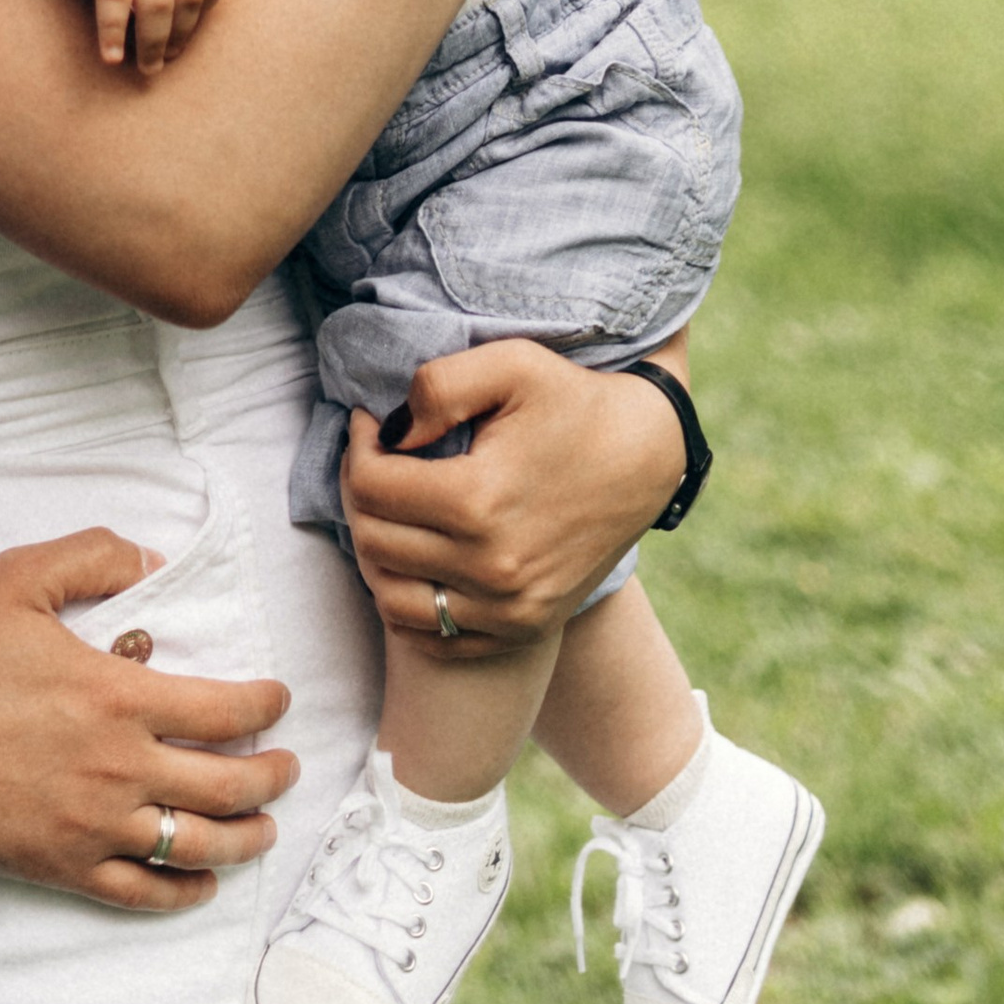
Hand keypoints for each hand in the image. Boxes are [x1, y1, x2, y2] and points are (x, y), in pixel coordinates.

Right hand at [0, 527, 293, 908]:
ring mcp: (92, 826)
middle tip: (289, 766)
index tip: (279, 698)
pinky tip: (201, 884)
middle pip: (226, 786)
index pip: (223, 711)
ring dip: (245, 838)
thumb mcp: (17, 577)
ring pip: (196, 847)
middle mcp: (118, 769)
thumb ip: (93, 557)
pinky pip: (140, 893)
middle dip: (271, 777)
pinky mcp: (60, 865)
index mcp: (116, 697)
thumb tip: (153, 560)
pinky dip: (183, 893)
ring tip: (265, 827)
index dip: (265, 705)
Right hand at [61, 0, 230, 72]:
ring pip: (157, 9)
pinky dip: (112, 31)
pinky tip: (111, 56)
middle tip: (171, 60)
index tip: (193, 31)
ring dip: (155, 45)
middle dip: (183, 37)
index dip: (206, 12)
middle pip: (190, 1)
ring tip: (149, 68)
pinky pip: (113, 0)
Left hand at [339, 343, 685, 652]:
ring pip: (391, 599)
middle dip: (359, 494)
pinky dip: (408, 604)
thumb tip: (388, 431)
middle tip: (373, 459)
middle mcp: (492, 568)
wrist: (646, 456)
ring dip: (375, 553)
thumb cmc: (573, 401)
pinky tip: (416, 557)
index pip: (371, 487)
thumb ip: (438, 386)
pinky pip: (434, 640)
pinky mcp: (523, 630)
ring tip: (391, 509)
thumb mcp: (511, 364)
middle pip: (373, 543)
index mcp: (479, 501)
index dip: (357, 447)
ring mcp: (509, 609)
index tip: (369, 423)